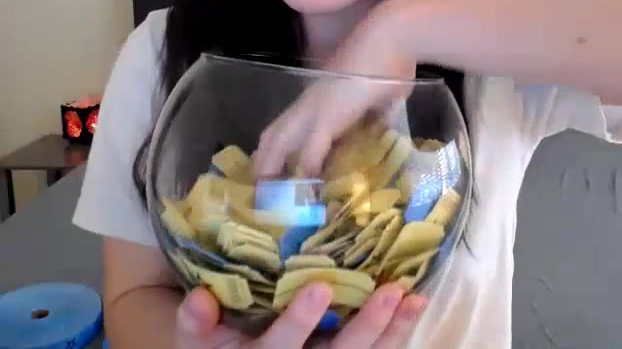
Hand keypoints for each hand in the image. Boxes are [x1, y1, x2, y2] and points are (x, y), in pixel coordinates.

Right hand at [176, 282, 426, 347]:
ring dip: (392, 332)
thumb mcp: (199, 341)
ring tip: (415, 299)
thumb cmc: (217, 347)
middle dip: (366, 328)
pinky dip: (395, 336)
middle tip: (390, 292)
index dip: (299, 323)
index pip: (280, 347)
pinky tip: (415, 308)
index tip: (320, 287)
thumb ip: (196, 323)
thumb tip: (198, 297)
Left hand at [254, 1, 416, 176]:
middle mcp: (310, 102)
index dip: (280, 149)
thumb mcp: (382, 95)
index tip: (280, 171)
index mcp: (320, 96)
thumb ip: (377, 112)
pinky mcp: (328, 117)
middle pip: (272, 135)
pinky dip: (305, 172)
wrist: (394, 36)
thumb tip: (382, 123)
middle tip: (264, 192)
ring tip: (271, 197)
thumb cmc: (392, 59)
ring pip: (278, 142)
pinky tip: (306, 191)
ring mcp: (315, 108)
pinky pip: (309, 151)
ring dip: (272, 170)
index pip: (290, 126)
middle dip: (264, 163)